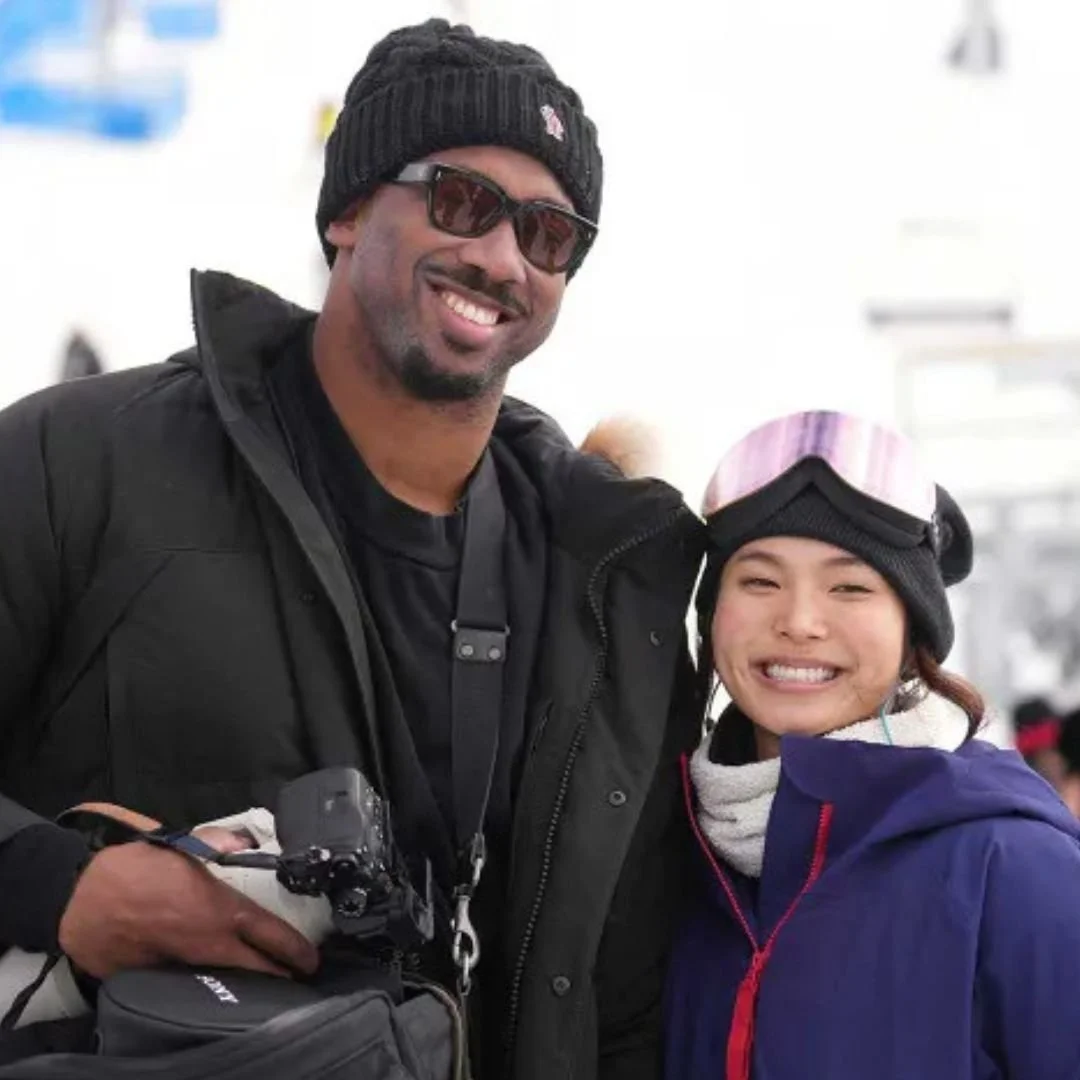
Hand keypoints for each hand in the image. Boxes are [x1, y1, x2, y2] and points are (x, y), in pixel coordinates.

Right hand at [57, 841, 319, 979]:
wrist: (80, 897)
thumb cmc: (135, 867)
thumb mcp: (182, 846)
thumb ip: (218, 844)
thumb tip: (242, 841)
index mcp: (222, 910)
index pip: (272, 936)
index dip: (296, 951)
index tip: (311, 961)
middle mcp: (209, 944)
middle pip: (257, 971)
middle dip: (279, 974)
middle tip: (294, 975)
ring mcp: (184, 967)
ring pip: (225, 980)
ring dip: (242, 979)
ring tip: (260, 978)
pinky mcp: (157, 981)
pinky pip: (189, 984)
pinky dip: (202, 981)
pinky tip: (209, 977)